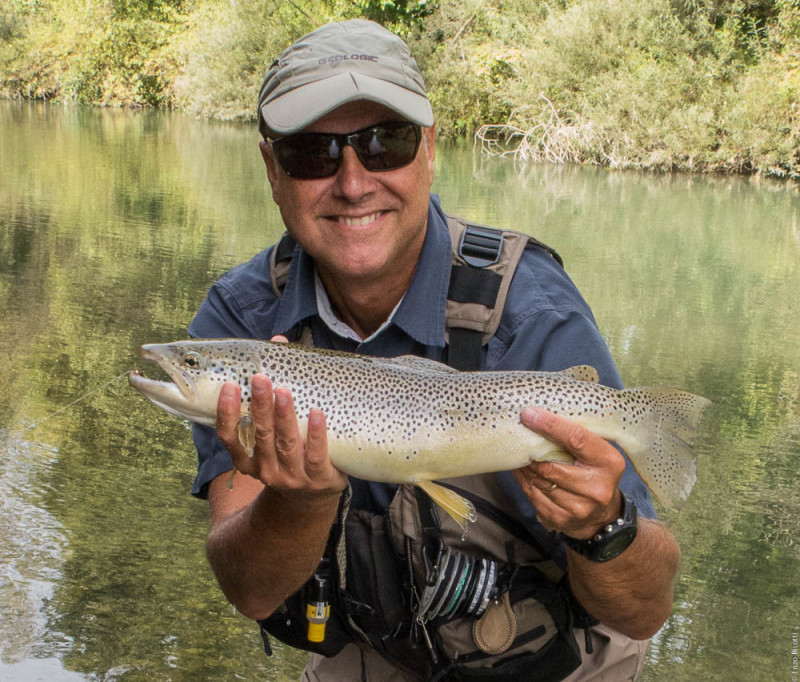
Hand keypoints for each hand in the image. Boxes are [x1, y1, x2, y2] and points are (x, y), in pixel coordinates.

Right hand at [215, 337, 346, 497]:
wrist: (312, 498)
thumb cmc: (289, 451)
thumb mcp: (273, 431)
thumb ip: (271, 390)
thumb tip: (278, 341)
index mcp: (247, 458)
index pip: (229, 437)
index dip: (227, 413)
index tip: (229, 387)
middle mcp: (266, 470)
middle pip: (261, 435)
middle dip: (260, 406)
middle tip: (261, 378)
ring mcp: (292, 476)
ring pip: (286, 443)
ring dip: (284, 416)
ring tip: (284, 391)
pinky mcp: (319, 479)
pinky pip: (316, 454)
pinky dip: (316, 433)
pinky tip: (317, 413)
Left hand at [513, 407, 625, 538]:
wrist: (602, 516)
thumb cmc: (595, 472)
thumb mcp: (597, 452)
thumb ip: (577, 437)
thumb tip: (539, 415)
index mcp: (609, 463)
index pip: (577, 439)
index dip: (550, 425)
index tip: (529, 414)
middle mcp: (596, 488)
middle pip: (551, 466)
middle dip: (531, 452)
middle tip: (518, 436)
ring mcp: (578, 508)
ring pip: (538, 481)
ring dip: (525, 467)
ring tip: (520, 454)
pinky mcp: (560, 519)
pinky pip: (532, 495)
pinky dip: (524, 480)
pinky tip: (523, 471)